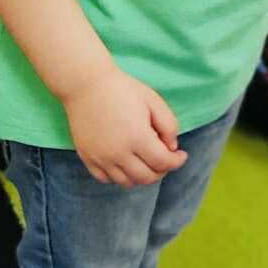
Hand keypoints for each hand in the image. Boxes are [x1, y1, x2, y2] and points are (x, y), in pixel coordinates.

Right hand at [62, 66, 188, 186]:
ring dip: (141, 175)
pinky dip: (119, 176)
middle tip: (165, 159)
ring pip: (127, 182)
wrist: (86, 85)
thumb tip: (172, 148)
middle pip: (147, 177)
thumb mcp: (154, 102)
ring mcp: (100, 158)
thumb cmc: (123, 90)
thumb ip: (169, 126)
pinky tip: (125, 163)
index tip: (181, 155)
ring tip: (146, 161)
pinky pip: (106, 179)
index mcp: (138, 138)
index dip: (177, 161)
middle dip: (162, 170)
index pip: (163, 163)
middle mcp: (118, 153)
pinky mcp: (87, 158)